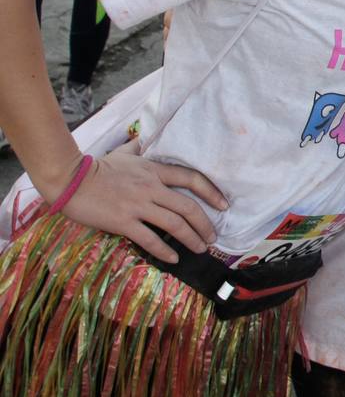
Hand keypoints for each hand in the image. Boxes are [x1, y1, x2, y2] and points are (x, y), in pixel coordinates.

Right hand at [57, 151, 228, 263]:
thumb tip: (149, 137)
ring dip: (191, 239)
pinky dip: (164, 250)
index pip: (192, 178)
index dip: (211, 192)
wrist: (70, 180)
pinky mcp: (123, 221)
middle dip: (205, 224)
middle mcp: (152, 187)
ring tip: (200, 248)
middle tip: (213, 237)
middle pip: (188, 206)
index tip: (224, 204)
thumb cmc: (97, 166)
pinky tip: (174, 258)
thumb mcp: (126, 152)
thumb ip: (142, 147)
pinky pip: (149, 239)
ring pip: (174, 224)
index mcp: (155, 170)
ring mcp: (138, 205)